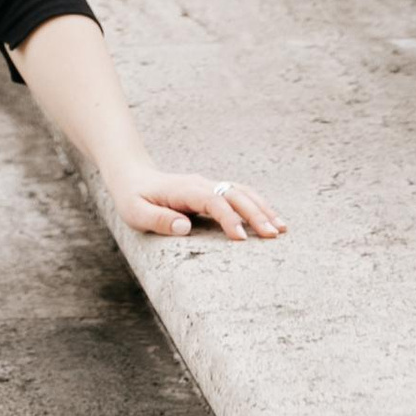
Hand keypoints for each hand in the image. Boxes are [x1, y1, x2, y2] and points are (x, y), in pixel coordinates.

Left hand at [111, 164, 284, 240]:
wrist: (132, 176)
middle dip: (255, 214)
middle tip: (274, 235)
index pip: (213, 201)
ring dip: (262, 208)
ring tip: (282, 228)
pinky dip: (258, 204)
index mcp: (184, 190)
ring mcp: (208, 185)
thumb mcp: (135, 212)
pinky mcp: (212, 191)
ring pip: (241, 192)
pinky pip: (240, 194)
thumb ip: (158, 219)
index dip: (228, 218)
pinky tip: (272, 219)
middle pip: (234, 195)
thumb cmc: (133, 198)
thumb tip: (184, 227)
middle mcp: (201, 184)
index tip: (241, 238)